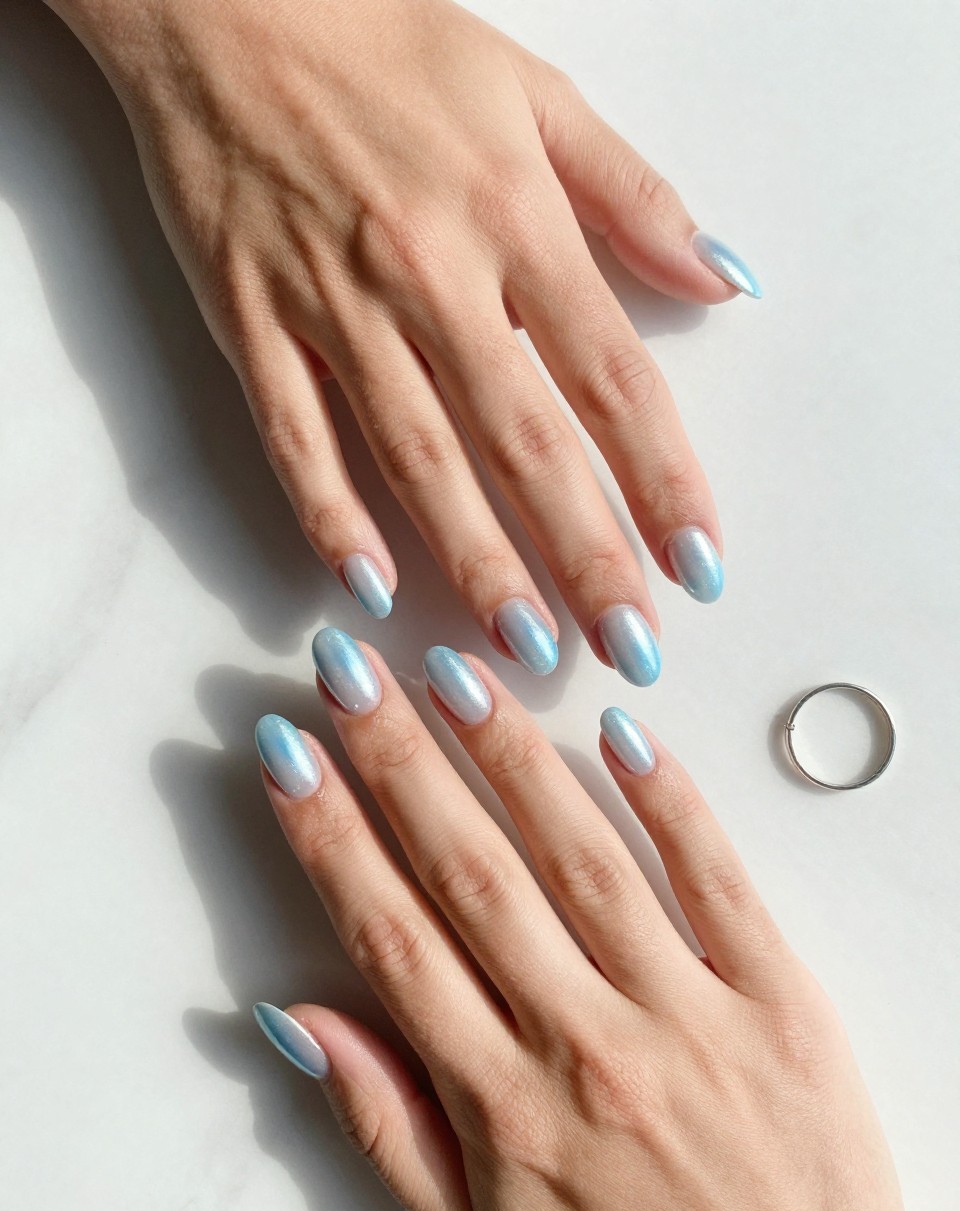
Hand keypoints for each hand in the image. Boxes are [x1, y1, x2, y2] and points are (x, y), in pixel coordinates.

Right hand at [51, 0, 757, 675]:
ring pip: (419, 458)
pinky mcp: (254, 324)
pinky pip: (296, 436)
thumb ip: (636, 196)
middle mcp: (432, 275)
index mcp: (515, 218)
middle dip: (586, 555)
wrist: (227, 4)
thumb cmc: (388, 45)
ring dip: (477, 561)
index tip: (698, 565)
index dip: (662, 479)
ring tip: (526, 647)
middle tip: (627, 647)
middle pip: (527, 442)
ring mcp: (336, 307)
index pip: (612, 377)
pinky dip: (330, 515)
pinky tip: (370, 588)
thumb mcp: (538, 94)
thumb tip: (722, 278)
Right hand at [251, 632, 932, 1210]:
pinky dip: (668, 803)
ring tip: (458, 676)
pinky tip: (620, 733)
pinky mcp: (782, 1006)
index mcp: (505, 1113)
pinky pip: (718, 884)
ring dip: (511, 758)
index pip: (393, 939)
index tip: (292, 757)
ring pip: (581, 861)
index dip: (330, 837)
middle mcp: (585, 1051)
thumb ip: (391, 1128)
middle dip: (399, 763)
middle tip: (354, 674)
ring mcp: (688, 1021)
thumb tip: (306, 1021)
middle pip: (472, 876)